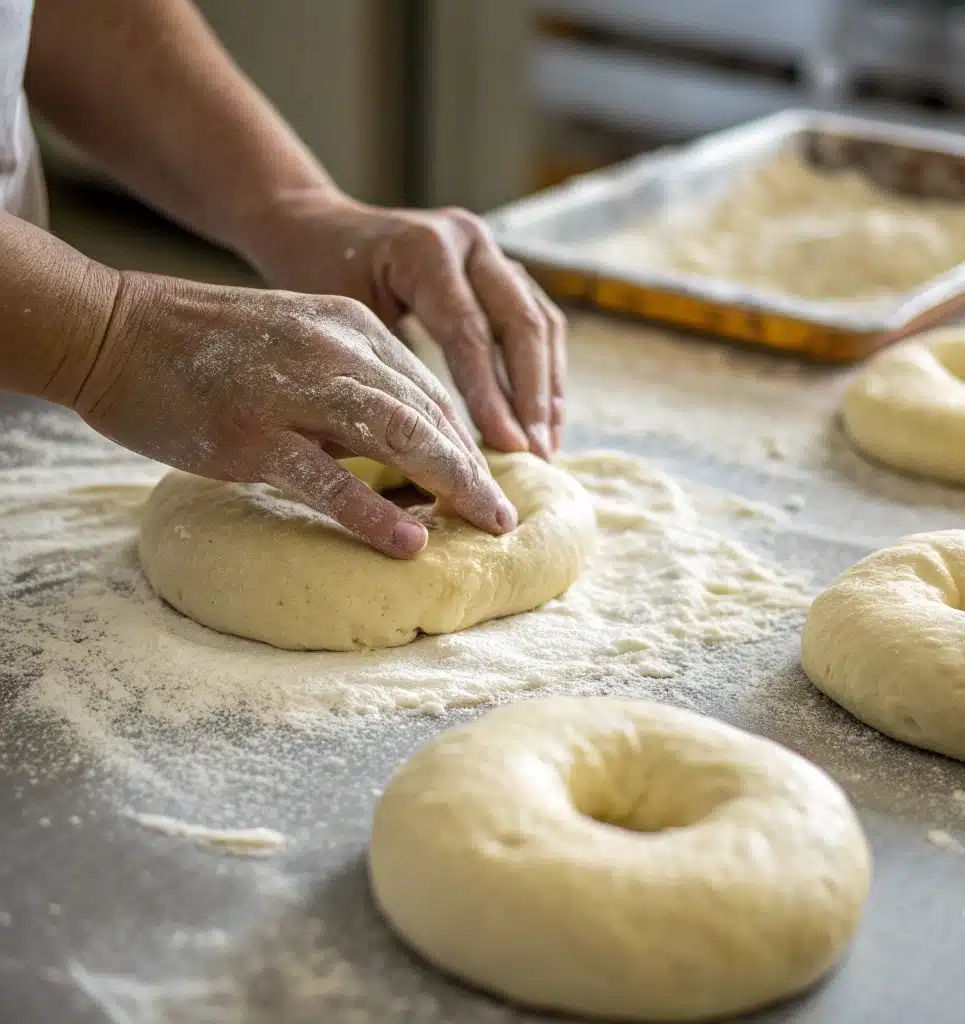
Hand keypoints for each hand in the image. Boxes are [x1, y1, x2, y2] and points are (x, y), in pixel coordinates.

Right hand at [74, 272, 516, 557]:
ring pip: (398, 436)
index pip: (428, 392)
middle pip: (429, 413)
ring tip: (488, 527)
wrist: (113, 329)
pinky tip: (408, 543)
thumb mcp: (293, 350)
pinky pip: (326, 477)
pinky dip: (371, 512)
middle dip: (475, 469)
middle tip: (505, 519)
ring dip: (451, 485)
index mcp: (351, 328)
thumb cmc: (203, 350)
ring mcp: (296, 390)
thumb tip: (392, 459)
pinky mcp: (253, 431)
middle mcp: (337, 350)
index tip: (487, 484)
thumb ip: (346, 394)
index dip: (464, 443)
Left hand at [240, 197, 566, 458]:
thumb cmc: (318, 279)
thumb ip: (389, 366)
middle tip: (537, 454)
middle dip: (533, 395)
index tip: (508, 448)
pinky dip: (544, 370)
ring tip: (547, 444)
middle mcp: (469, 241)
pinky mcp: (501, 270)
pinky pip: (539, 320)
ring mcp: (491, 252)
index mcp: (426, 250)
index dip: (492, 395)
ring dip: (548, 386)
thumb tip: (432, 442)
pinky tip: (543, 416)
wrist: (316, 228)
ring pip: (541, 321)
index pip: (470, 331)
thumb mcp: (344, 319)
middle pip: (522, 323)